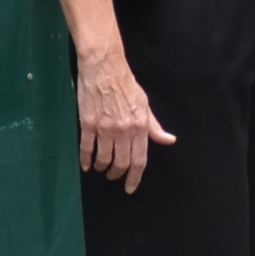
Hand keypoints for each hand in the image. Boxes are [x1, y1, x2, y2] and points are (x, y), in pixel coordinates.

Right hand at [77, 44, 176, 192]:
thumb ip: (154, 126)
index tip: (130, 188)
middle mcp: (124, 130)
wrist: (104, 67)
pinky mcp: (88, 123)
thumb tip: (169, 140)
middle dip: (117, 175)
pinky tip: (86, 165)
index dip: (134, 177)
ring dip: (102, 167)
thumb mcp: (145, 105)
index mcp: (140, 126)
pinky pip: (86, 148)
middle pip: (121, 163)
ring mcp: (105, 127)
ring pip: (103, 158)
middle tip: (113, 177)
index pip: (139, 160)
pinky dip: (86, 160)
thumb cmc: (126, 84)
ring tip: (101, 168)